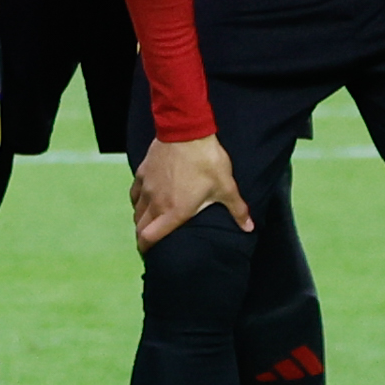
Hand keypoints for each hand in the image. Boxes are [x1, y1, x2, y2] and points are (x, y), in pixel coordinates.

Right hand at [131, 134, 249, 250]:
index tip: (149, 254)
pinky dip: (138, 201)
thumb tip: (249, 228)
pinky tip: (144, 199)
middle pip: (140, 227)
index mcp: (174, 211)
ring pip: (136, 210)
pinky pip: (135, 192)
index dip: (145, 249)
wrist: (186, 130)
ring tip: (149, 223)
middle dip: (143, 238)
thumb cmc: (206, 161)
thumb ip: (237, 210)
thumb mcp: (225, 187)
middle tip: (151, 242)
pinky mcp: (143, 172)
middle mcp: (156, 202)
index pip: (149, 238)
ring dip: (141, 220)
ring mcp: (147, 187)